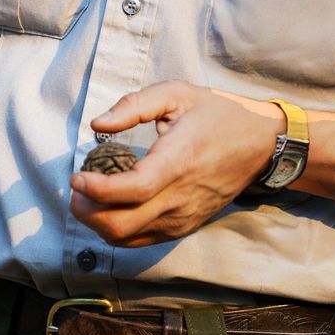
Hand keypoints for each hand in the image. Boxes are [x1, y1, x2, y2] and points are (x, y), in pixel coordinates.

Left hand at [69, 81, 283, 246]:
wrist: (258, 146)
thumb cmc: (216, 116)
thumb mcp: (177, 94)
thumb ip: (134, 105)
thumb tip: (98, 124)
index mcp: (178, 161)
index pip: (132, 190)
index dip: (97, 189)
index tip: (76, 177)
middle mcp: (180, 197)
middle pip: (122, 224)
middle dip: (87, 211)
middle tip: (76, 188)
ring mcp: (182, 217)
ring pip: (127, 238)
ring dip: (97, 223)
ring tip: (86, 197)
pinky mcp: (183, 227)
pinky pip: (141, 240)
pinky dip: (115, 230)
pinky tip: (108, 209)